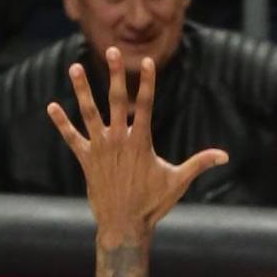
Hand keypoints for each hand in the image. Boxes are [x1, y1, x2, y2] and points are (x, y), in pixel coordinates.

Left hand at [47, 46, 227, 246]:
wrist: (124, 226)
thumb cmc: (152, 204)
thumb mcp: (178, 182)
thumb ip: (199, 164)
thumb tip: (225, 156)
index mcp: (140, 142)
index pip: (144, 106)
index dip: (146, 83)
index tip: (147, 62)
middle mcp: (118, 141)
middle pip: (116, 101)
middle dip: (115, 75)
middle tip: (112, 51)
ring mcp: (100, 149)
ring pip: (89, 113)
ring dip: (82, 90)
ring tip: (75, 67)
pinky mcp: (86, 160)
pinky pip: (71, 138)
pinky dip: (62, 123)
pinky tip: (52, 106)